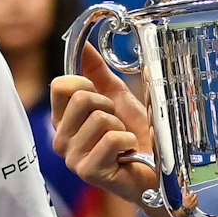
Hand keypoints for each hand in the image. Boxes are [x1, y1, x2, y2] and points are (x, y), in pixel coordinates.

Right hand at [50, 45, 159, 207]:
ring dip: (121, 126)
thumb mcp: (117, 97)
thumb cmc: (136, 135)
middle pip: (81, 98)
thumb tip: (85, 45)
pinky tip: (126, 154)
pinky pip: (111, 139)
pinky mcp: (87, 171)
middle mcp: (61, 140)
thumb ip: (98, 73)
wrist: (157, 169)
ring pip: (99, 118)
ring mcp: (72, 158)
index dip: (86, 84)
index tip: (102, 97)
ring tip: (123, 142)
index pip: (60, 85)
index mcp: (63, 121)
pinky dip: (128, 142)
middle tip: (117, 123)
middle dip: (108, 105)